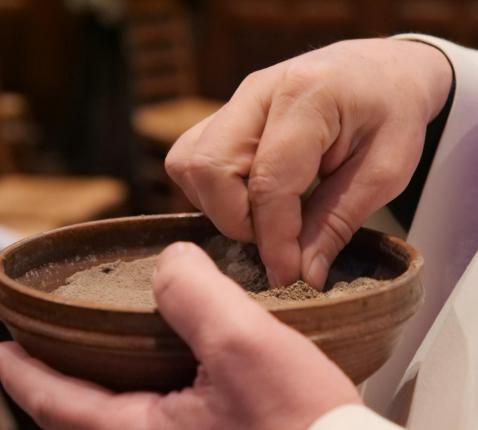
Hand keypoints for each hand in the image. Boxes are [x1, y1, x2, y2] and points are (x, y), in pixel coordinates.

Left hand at [0, 243, 359, 429]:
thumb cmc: (301, 425)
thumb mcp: (242, 346)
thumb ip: (196, 294)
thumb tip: (172, 261)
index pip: (58, 402)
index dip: (22, 371)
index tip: (1, 346)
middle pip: (85, 410)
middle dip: (58, 374)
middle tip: (44, 340)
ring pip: (124, 407)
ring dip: (105, 373)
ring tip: (101, 339)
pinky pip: (162, 405)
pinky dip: (149, 376)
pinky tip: (167, 354)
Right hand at [165, 38, 451, 287]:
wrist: (380, 72)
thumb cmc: (392, 115)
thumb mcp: (384, 172)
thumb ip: (337, 222)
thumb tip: (302, 276)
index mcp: (308, 96)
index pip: (269, 182)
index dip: (273, 240)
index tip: (288, 276)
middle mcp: (258, 92)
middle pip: (209, 169)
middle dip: (237, 221)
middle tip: (277, 238)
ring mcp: (236, 101)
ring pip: (190, 164)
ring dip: (220, 205)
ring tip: (265, 215)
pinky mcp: (226, 115)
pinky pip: (191, 159)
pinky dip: (212, 190)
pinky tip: (249, 196)